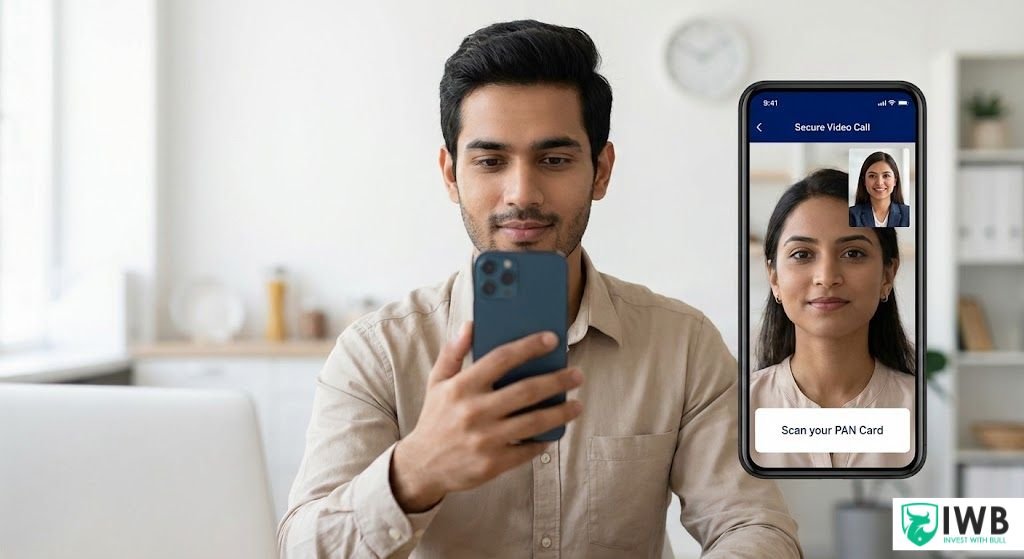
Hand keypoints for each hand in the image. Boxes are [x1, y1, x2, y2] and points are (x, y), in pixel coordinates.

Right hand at [390, 321, 582, 511]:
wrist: (422, 466)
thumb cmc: (435, 418)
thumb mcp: (437, 382)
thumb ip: (453, 353)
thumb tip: (470, 325)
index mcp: (462, 387)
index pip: (501, 358)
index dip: (529, 346)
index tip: (552, 339)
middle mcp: (474, 411)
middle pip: (527, 391)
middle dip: (557, 381)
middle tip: (576, 374)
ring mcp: (485, 439)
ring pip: (534, 422)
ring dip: (560, 412)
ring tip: (577, 405)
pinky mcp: (492, 463)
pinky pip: (527, 450)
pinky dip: (544, 441)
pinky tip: (555, 432)